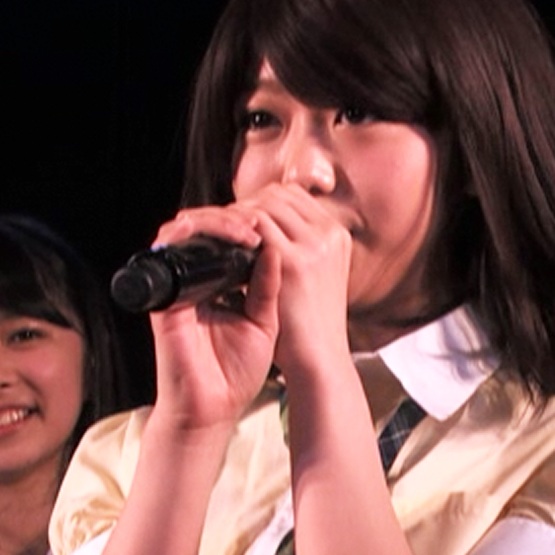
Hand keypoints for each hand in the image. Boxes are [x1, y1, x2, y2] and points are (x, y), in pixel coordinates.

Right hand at [147, 205, 278, 431]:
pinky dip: (193, 236)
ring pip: (186, 233)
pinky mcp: (165, 299)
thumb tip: (275, 248)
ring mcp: (178, 288)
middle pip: (205, 231)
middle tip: (260, 222)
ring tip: (248, 228)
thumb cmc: (236, 372)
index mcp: (218, 286)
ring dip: (217, 221)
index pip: (226, 242)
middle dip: (234, 218)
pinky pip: (170, 254)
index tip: (275, 227)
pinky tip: (225, 236)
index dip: (247, 226)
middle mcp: (195, 282)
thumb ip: (267, 286)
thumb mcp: (263, 322)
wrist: (211, 410)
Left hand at [237, 183, 352, 378]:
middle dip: (247, 205)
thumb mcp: (315, 277)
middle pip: (278, 195)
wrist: (319, 360)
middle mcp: (330, 233)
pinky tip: (219, 245)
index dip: (264, 201)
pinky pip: (254, 227)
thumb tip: (263, 229)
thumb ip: (297, 249)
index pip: (294, 196)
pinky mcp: (293, 262)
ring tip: (218, 233)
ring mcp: (314, 245)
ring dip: (236, 216)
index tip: (241, 219)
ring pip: (263, 206)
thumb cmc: (310, 324)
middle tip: (221, 224)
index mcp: (337, 234)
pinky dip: (234, 230)